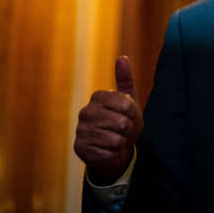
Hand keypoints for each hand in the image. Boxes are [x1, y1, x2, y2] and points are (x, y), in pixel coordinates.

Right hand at [74, 56, 143, 184]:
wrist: (115, 149)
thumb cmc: (124, 122)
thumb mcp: (129, 100)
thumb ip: (125, 79)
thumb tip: (122, 57)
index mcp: (98, 97)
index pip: (126, 104)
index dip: (133, 114)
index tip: (128, 116)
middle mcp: (86, 111)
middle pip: (121, 123)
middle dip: (128, 130)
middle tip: (122, 131)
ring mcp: (81, 130)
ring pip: (115, 139)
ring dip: (121, 143)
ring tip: (116, 140)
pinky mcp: (79, 148)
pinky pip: (107, 153)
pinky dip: (113, 154)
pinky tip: (108, 151)